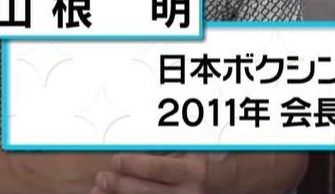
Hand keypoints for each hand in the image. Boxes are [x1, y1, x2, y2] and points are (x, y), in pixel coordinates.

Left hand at [92, 153, 228, 193]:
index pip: (157, 169)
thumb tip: (139, 146)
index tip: (115, 160)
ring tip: (98, 193)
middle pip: (146, 192)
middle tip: (101, 179)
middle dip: (120, 186)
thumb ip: (172, 150)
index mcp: (194, 172)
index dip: (133, 165)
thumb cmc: (214, 160)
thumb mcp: (197, 149)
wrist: (236, 184)